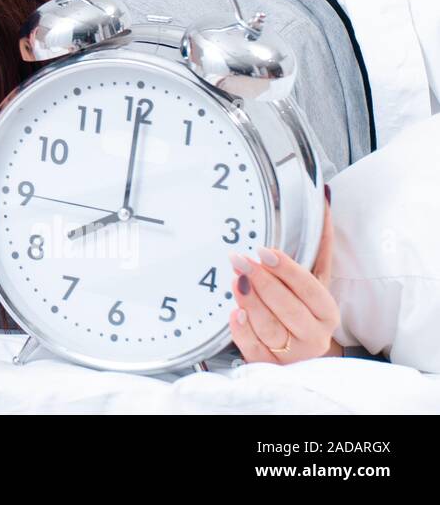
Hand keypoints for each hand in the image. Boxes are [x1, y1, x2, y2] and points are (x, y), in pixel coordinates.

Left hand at [228, 191, 341, 363]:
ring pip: (269, 327)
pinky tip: (233, 313)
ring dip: (249, 302)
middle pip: (287, 307)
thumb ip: (319, 243)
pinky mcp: (269, 365)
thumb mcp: (314, 277)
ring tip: (234, 282)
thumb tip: (325, 196)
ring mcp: (292, 353)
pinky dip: (242, 330)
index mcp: (327, 312)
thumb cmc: (304, 308)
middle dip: (262, 282)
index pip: (309, 288)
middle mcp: (314, 335)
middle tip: (239, 260)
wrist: (299, 353)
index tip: (263, 251)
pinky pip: (253, 348)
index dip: (286, 269)